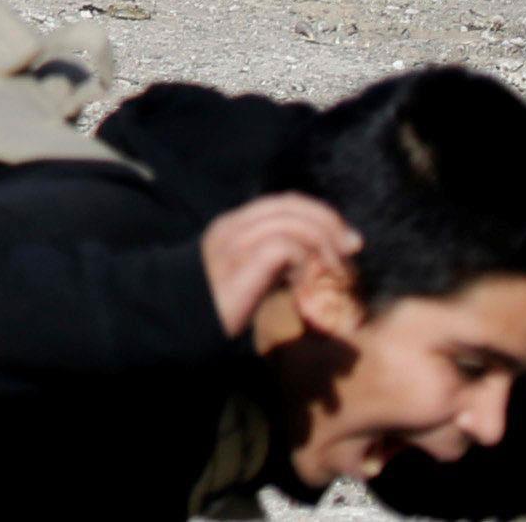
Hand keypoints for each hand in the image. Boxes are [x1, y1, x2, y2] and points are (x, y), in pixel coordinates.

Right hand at [200, 195, 358, 338]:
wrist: (174, 322)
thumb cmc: (217, 305)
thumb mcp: (250, 275)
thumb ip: (274, 262)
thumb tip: (312, 259)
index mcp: (234, 225)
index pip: (284, 202)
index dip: (320, 213)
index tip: (344, 239)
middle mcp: (232, 226)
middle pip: (289, 205)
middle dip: (328, 223)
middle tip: (351, 249)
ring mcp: (233, 244)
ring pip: (289, 222)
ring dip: (321, 245)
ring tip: (334, 272)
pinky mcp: (238, 266)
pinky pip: (282, 247)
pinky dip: (303, 262)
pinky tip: (303, 285)